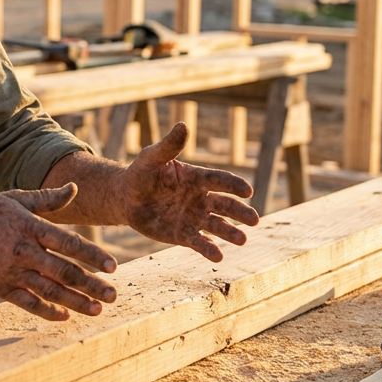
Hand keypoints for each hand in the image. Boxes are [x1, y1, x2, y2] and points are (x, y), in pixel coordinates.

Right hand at [0, 184, 117, 320]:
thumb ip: (47, 199)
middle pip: (64, 271)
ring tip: (97, 309)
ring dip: (76, 302)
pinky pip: (28, 303)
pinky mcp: (0, 288)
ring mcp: (11, 271)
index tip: (113, 267)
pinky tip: (65, 316)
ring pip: (49, 291)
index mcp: (30, 227)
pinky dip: (48, 311)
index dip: (92, 256)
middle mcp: (23, 251)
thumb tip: (74, 188)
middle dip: (91, 285)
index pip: (68, 243)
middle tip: (113, 295)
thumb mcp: (15, 199)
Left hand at [119, 123, 258, 260]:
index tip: (248, 191)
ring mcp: (193, 218)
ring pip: (217, 225)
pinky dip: (209, 249)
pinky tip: (219, 257)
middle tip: (255, 220)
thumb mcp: (152, 157)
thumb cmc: (141, 173)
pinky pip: (199, 242)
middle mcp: (201, 198)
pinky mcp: (183, 234)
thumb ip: (169, 145)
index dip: (235, 185)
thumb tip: (184, 125)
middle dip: (241, 212)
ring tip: (243, 239)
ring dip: (230, 232)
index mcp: (197, 178)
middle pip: (226, 205)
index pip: (220, 180)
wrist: (126, 197)